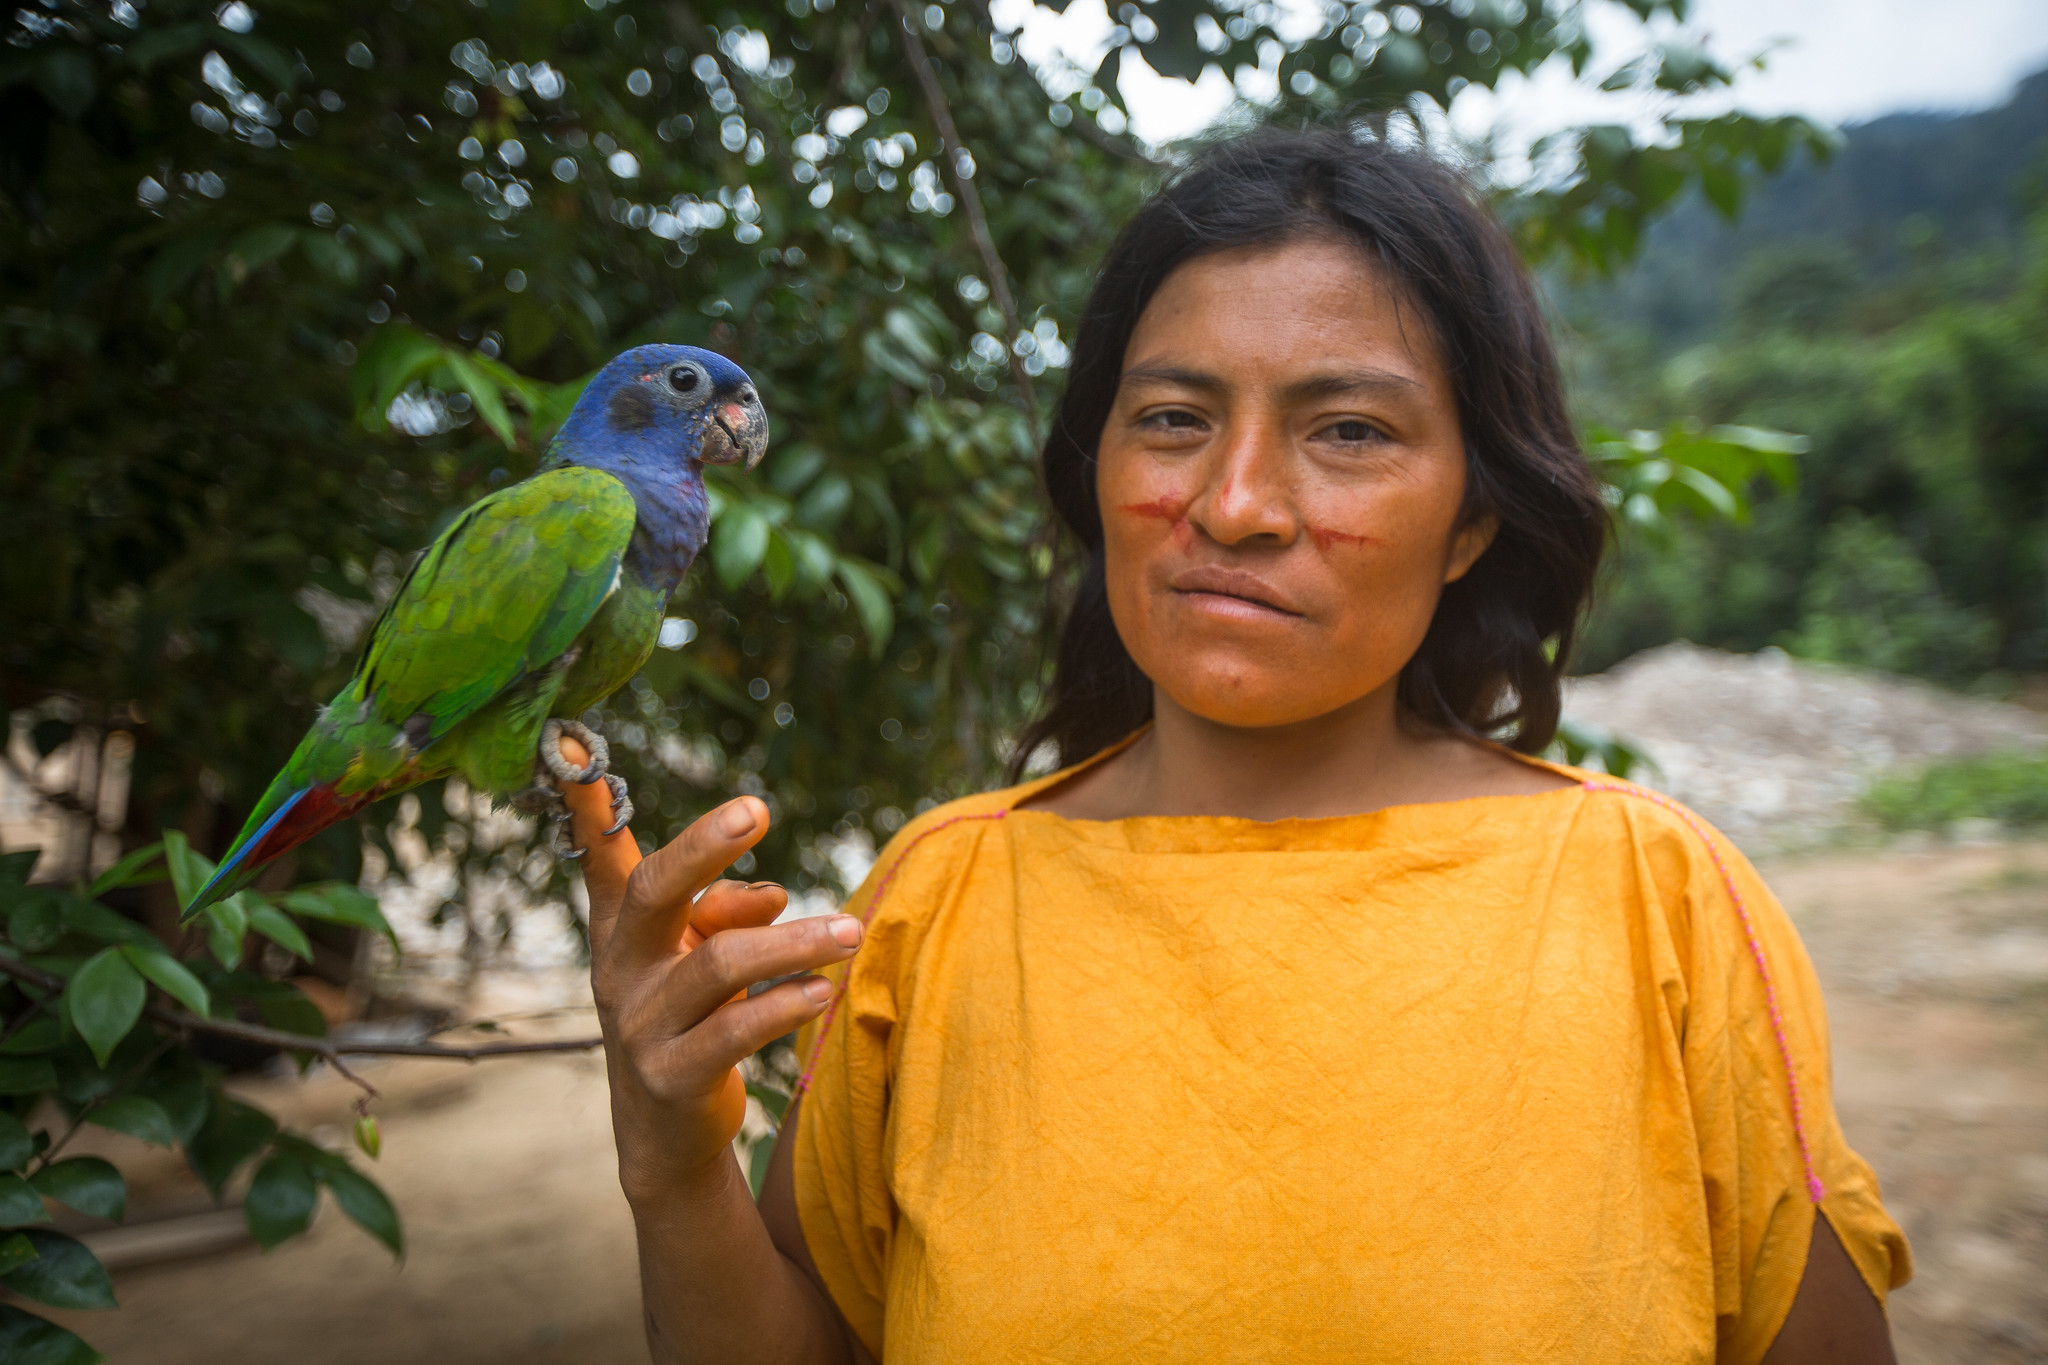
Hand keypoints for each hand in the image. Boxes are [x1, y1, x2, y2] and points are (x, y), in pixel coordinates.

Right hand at [557, 736, 861, 1200]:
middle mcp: (621, 969)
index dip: (585, 802)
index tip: (573, 739)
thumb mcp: (701, 956)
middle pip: (654, 891)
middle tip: (758, 809)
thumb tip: (772, 894)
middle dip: (703, 846)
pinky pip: (735, 1031)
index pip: (601, 855)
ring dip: (793, 942)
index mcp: (624, 928)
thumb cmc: (690, 1018)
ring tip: (851, 931)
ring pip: (718, 963)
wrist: (665, 1132)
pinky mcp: (671, 1077)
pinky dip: (784, 1004)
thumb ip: (728, 912)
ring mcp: (641, 1026)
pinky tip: (824, 990)